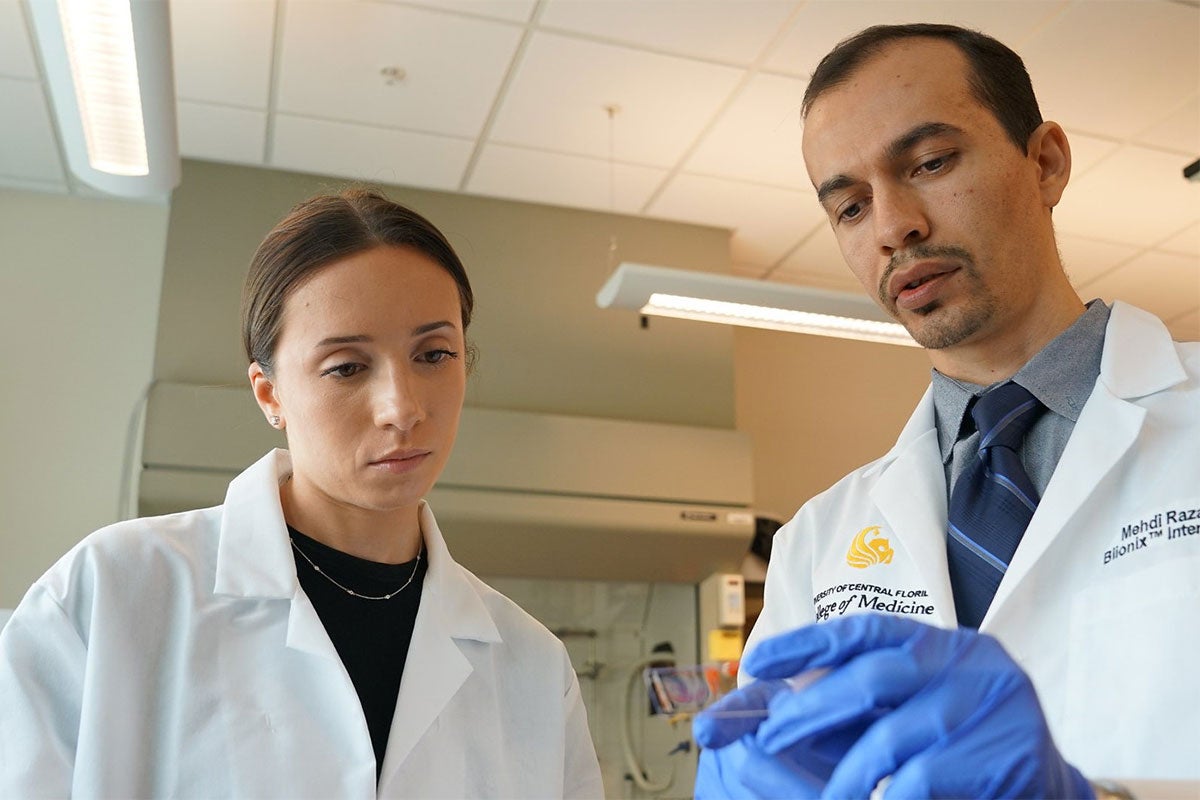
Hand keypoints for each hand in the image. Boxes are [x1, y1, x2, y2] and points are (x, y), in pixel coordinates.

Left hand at [694, 614, 1093, 798]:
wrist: (1047, 789)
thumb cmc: (965, 747)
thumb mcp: (916, 708)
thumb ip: (864, 703)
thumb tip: (778, 707)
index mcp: (939, 642)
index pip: (863, 630)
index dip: (806, 643)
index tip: (757, 662)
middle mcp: (966, 661)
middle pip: (871, 677)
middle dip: (812, 710)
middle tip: (769, 737)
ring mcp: (989, 704)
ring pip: (892, 736)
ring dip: (846, 773)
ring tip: (824, 797)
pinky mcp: (1006, 752)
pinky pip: (923, 777)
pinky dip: (889, 796)